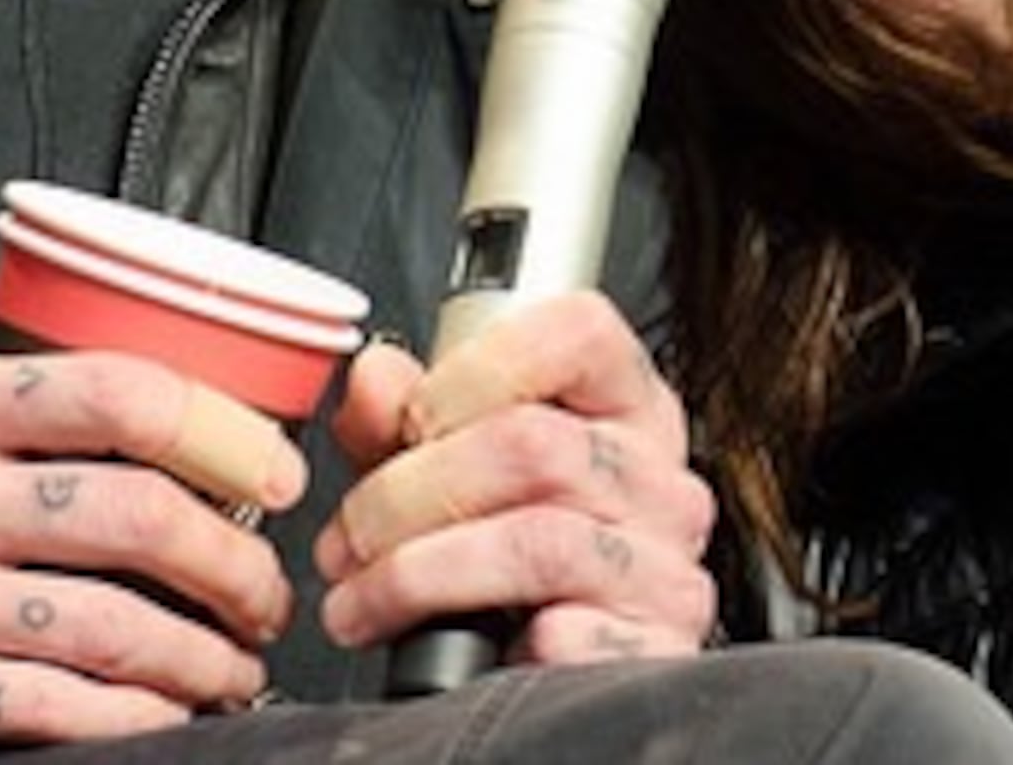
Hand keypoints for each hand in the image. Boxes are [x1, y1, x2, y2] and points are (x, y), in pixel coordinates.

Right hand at [0, 351, 307, 759]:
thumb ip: (6, 415)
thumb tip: (150, 429)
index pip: (120, 391)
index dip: (223, 432)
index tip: (268, 472)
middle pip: (140, 516)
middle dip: (234, 566)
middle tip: (263, 592)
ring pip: (111, 624)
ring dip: (200, 656)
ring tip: (231, 665)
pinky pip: (49, 710)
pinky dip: (129, 719)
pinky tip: (160, 716)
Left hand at [311, 291, 720, 667]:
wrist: (571, 680)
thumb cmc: (510, 564)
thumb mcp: (451, 469)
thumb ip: (410, 418)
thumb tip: (375, 381)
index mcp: (625, 409)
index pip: (580, 332)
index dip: (479, 367)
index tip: (412, 419)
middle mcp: (660, 479)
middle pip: (529, 443)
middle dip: (405, 493)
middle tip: (347, 538)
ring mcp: (665, 566)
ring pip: (534, 539)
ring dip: (415, 576)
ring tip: (359, 602)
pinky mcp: (650, 648)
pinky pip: (560, 635)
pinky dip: (484, 648)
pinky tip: (445, 652)